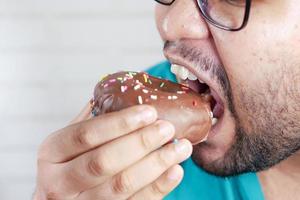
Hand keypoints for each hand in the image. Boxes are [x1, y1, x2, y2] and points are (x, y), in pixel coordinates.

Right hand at [34, 101, 192, 199]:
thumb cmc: (68, 165)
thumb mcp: (68, 143)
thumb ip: (88, 122)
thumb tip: (120, 94)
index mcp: (51, 153)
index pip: (85, 134)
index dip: (119, 123)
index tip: (149, 112)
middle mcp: (60, 182)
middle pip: (103, 161)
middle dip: (140, 143)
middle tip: (167, 128)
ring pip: (121, 185)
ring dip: (156, 164)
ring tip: (181, 147)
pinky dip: (158, 187)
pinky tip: (175, 171)